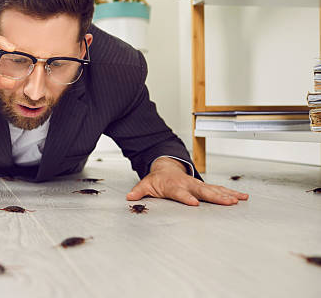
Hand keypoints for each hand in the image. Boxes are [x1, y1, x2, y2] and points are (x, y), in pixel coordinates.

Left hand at [126, 157, 248, 205]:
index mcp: (173, 185)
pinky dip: (231, 193)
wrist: (166, 167)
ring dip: (226, 195)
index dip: (186, 198)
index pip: (180, 193)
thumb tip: (129, 197)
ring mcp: (198, 185)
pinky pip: (219, 189)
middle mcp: (188, 184)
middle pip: (202, 191)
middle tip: (227, 202)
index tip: (194, 204)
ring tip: (238, 200)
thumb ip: (139, 191)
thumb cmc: (158, 179)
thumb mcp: (146, 184)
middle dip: (215, 197)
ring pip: (214, 189)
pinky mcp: (205, 187)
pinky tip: (242, 197)